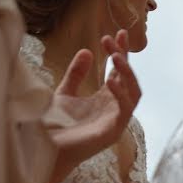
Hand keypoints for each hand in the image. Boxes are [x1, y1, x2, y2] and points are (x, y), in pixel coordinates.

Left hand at [48, 30, 140, 182]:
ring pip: (134, 92)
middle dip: (124, 58)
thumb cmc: (56, 126)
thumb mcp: (65, 92)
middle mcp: (115, 107)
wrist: (47, 150)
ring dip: (127, 73)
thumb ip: (76, 74)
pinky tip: (110, 81)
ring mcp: (117, 120)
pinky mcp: (114, 131)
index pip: (119, 71)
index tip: (119, 32)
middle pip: (129, 78)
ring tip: (115, 56)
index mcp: (106, 99)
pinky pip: (125, 110)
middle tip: (113, 39)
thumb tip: (87, 51)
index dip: (120, 52)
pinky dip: (120, 94)